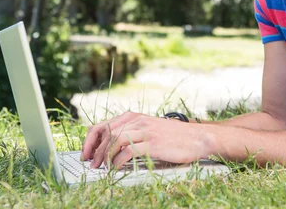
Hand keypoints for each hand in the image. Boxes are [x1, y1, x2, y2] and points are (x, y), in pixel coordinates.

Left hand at [80, 111, 214, 168]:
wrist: (199, 138)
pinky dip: (118, 161)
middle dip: (94, 149)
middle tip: (90, 164)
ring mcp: (147, 131)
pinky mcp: (154, 143)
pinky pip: (128, 151)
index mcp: (136, 117)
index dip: (91, 139)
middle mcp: (139, 121)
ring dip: (104, 155)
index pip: (104, 125)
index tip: (85, 153)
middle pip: (107, 132)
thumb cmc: (175, 137)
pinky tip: (116, 168)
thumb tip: (112, 145)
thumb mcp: (151, 129)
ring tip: (102, 168)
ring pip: (116, 140)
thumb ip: (134, 133)